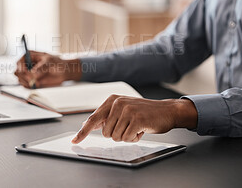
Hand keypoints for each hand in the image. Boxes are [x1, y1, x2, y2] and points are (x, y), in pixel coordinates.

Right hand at [14, 51, 81, 87]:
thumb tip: (33, 72)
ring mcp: (28, 73)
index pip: (19, 62)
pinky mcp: (31, 81)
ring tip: (38, 82)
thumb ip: (41, 67)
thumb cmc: (57, 63)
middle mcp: (27, 65)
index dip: (21, 68)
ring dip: (27, 82)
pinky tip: (38, 84)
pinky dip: (30, 86)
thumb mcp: (49, 62)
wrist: (63, 71)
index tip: (26, 73)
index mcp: (30, 56)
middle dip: (23, 77)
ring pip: (20, 79)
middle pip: (17, 71)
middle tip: (32, 79)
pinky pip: (25, 85)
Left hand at [71, 95, 197, 143]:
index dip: (83, 132)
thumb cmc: (143, 112)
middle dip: (117, 134)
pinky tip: (141, 129)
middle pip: (106, 133)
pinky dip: (134, 138)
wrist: (166, 111)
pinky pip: (127, 138)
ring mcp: (127, 110)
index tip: (74, 141)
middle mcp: (118, 102)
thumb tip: (86, 124)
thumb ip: (105, 116)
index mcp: (111, 100)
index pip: (93, 119)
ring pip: (116, 137)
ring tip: (136, 127)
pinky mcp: (137, 119)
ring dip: (127, 136)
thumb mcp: (122, 109)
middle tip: (128, 126)